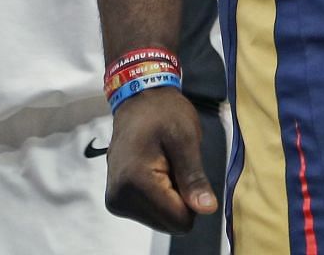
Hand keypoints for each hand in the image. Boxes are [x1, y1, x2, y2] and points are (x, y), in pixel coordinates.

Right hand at [103, 88, 215, 233]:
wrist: (138, 102)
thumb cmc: (164, 113)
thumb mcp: (186, 139)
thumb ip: (194, 177)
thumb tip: (207, 209)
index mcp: (135, 182)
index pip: (178, 219)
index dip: (193, 198)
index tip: (186, 169)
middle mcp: (119, 198)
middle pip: (169, 222)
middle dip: (180, 197)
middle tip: (174, 164)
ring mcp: (115, 202)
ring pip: (162, 220)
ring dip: (170, 195)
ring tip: (164, 165)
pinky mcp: (117, 202)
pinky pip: (151, 212)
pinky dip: (160, 195)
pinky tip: (156, 171)